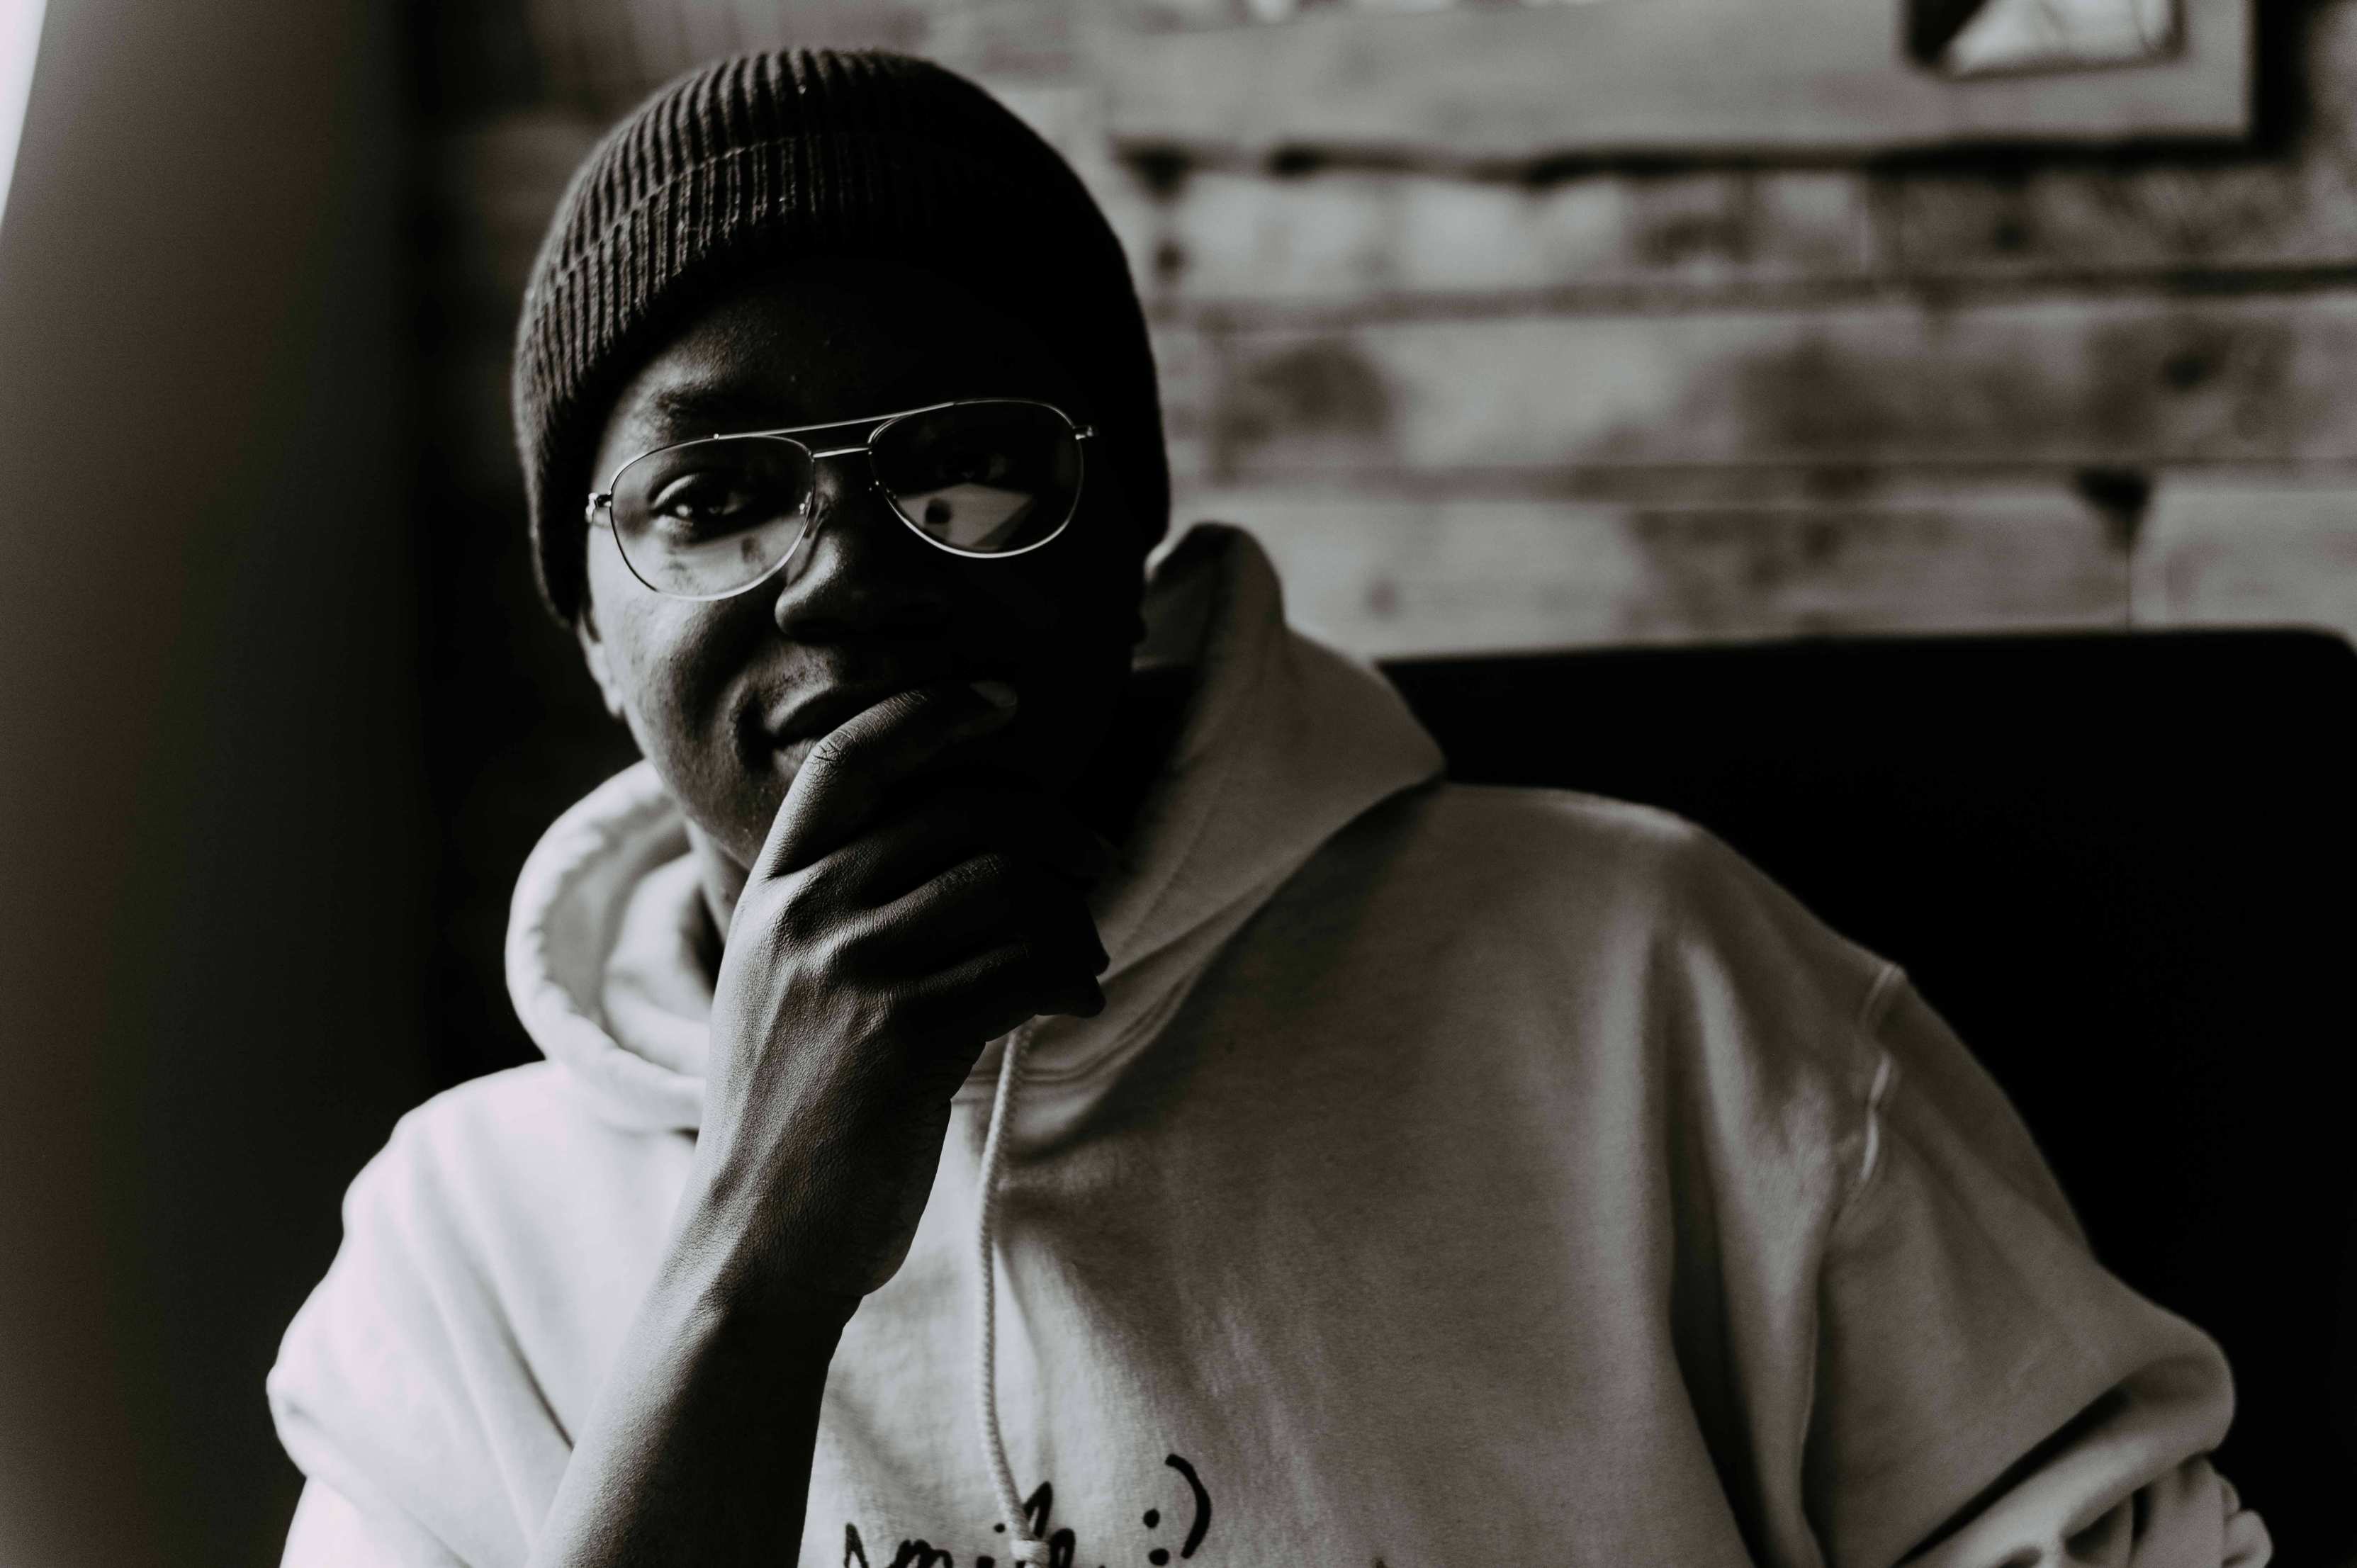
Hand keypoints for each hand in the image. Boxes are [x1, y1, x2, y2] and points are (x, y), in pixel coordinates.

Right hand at [677, 680, 1112, 1312]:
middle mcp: (803, 913)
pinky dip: (1073, 976)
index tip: (1001, 701)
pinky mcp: (901, 1033)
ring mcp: (847, 969)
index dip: (930, 713)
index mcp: (772, 891)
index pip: (848, 759)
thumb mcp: (780, 989)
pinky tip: (1077, 1002)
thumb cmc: (794, 1115)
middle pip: (960, 812)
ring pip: (1009, 886)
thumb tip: (968, 854)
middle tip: (1097, 863)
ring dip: (1074, 917)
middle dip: (1053, 830)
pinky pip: (1026, 964)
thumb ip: (838, 911)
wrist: (759, 1239)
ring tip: (1083, 957)